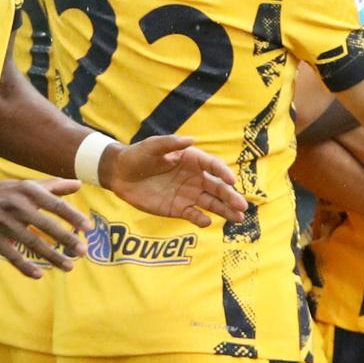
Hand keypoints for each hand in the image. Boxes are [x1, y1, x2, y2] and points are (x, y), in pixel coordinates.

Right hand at [0, 177, 90, 277]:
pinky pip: (12, 255)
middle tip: (83, 251)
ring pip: (32, 243)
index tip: (88, 228)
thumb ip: (52, 186)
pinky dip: (25, 266)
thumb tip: (79, 184)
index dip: (72, 216)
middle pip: (46, 225)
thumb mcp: (22, 185)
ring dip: (52, 257)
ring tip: (69, 267)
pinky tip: (39, 275)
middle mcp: (16, 206)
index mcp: (26, 191)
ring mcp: (3, 223)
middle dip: (66, 239)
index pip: (54, 204)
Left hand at [102, 134, 250, 226]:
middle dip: (231, 197)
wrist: (120, 174)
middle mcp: (195, 178)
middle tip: (242, 207)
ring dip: (225, 210)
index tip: (231, 181)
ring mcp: (188, 195)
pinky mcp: (179, 209)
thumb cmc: (138, 155)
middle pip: (217, 188)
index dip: (223, 173)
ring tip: (239, 218)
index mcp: (192, 160)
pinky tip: (207, 221)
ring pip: (211, 203)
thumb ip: (171, 143)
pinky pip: (194, 215)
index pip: (213, 166)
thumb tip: (192, 140)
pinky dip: (201, 219)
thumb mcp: (153, 145)